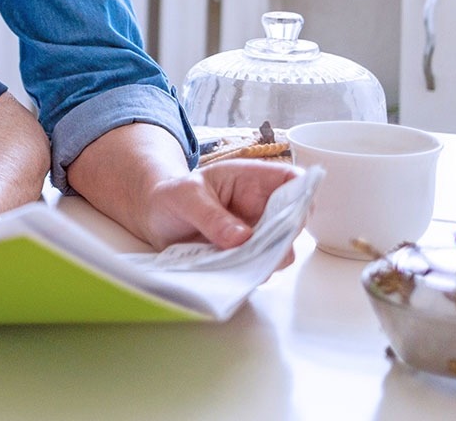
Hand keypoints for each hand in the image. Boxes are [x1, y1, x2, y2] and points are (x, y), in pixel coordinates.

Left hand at [142, 160, 302, 266]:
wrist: (154, 216)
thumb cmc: (172, 195)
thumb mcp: (186, 196)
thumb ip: (212, 216)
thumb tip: (241, 238)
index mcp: (251, 180)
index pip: (292, 180)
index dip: (301, 197)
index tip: (292, 218)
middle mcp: (259, 208)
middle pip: (294, 222)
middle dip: (283, 238)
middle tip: (260, 250)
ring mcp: (254, 234)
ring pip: (279, 250)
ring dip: (266, 260)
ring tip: (241, 263)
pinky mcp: (244, 256)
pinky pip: (258, 268)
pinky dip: (249, 274)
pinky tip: (232, 274)